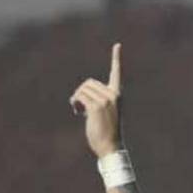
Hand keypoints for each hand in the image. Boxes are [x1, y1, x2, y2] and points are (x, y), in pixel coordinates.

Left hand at [70, 43, 122, 157]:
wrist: (109, 147)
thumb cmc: (105, 133)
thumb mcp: (103, 113)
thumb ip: (96, 101)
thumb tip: (80, 96)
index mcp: (117, 95)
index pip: (116, 73)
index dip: (116, 59)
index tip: (117, 45)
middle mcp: (113, 95)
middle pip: (89, 82)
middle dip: (81, 92)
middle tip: (79, 106)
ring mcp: (105, 100)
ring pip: (83, 88)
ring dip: (77, 98)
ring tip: (79, 110)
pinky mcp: (96, 107)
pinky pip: (80, 97)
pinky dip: (75, 103)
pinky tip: (78, 112)